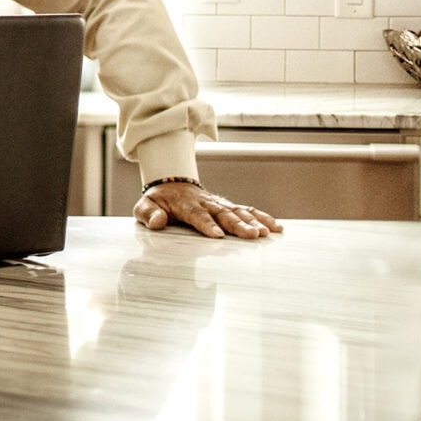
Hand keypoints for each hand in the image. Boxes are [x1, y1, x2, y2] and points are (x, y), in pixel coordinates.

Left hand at [134, 181, 281, 238]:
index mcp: (185, 205)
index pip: (197, 215)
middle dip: (238, 224)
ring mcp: (218, 204)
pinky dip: (262, 217)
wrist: (170, 184)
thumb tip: (157, 222)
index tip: (217, 236)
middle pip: (223, 214)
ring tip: (267, 233)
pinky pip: (247, 210)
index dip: (207, 225)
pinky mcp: (227, 207)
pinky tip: (276, 227)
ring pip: (238, 211)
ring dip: (253, 222)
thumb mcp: (144, 206)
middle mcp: (206, 203)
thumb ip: (148, 214)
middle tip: (252, 235)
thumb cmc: (158, 200)